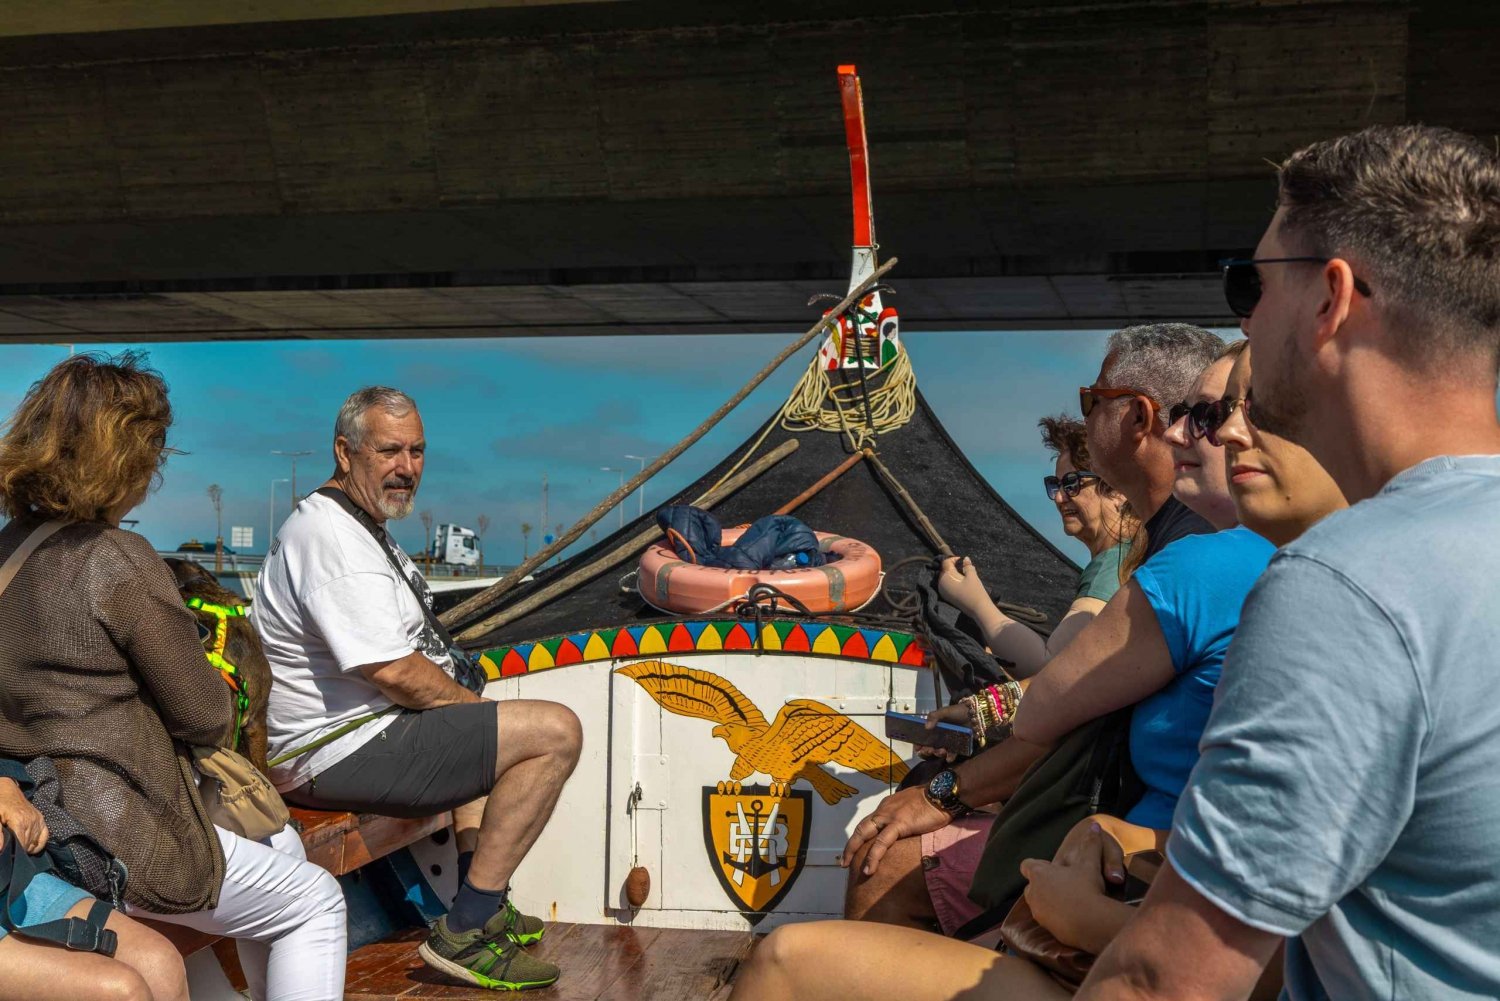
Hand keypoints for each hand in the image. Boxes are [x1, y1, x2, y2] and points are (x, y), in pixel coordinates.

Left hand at [0, 778, 46, 853]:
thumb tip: (1, 849)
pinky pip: (44, 837)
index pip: (21, 845)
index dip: (14, 852)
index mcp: (19, 821)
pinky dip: (39, 845)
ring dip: (26, 848)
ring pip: (35, 842)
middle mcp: (32, 821)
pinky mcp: (41, 819)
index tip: (7, 852)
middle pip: (27, 845)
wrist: (7, 791)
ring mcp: (38, 819)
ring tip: (16, 847)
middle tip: (10, 849)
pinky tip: (30, 847)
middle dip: (19, 851)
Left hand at [839, 786, 949, 875]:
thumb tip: (907, 827)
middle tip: (843, 860)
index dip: (861, 836)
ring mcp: (890, 816)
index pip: (869, 822)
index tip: (855, 847)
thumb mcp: (914, 807)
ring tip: (847, 865)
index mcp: (888, 806)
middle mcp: (884, 809)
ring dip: (854, 851)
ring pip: (865, 834)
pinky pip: (882, 843)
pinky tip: (869, 869)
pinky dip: (873, 857)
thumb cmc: (934, 801)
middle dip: (850, 845)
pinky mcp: (899, 824)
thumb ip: (906, 816)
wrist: (943, 793)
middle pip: (861, 828)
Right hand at [916, 703, 973, 761]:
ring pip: (940, 751)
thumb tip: (926, 727)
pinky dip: (950, 757)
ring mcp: (949, 741)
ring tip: (940, 750)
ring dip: (938, 753)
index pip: (924, 737)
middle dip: (927, 750)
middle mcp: (940, 736)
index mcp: (935, 728)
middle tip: (928, 750)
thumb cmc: (958, 711)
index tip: (917, 748)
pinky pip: (952, 753)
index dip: (919, 743)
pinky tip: (949, 757)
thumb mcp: (944, 711)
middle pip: (930, 746)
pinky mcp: (958, 745)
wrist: (975, 713)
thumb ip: (934, 717)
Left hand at [937, 556, 989, 613]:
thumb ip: (968, 566)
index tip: (962, 560)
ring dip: (952, 574)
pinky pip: (946, 584)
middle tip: (963, 566)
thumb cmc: (975, 592)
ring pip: (945, 577)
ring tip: (963, 573)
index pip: (946, 563)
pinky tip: (960, 581)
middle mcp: (941, 583)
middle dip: (952, 566)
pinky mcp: (947, 596)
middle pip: (944, 570)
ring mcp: (943, 591)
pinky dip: (952, 580)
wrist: (978, 610)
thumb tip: (966, 558)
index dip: (953, 559)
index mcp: (946, 577)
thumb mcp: (972, 577)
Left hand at [1018, 823, 1125, 950]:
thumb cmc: (1086, 887)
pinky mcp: (1045, 927)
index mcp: (1039, 874)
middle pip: (1032, 885)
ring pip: (1037, 903)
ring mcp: (1037, 911)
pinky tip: (1071, 916)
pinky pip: (1046, 919)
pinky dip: (1054, 916)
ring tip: (1067, 901)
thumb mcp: (1090, 863)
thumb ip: (1090, 843)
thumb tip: (1095, 825)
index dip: (1037, 865)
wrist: (1090, 922)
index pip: (1027, 865)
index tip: (1050, 868)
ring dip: (1048, 900)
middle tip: (1062, 884)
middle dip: (1043, 884)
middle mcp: (1032, 892)